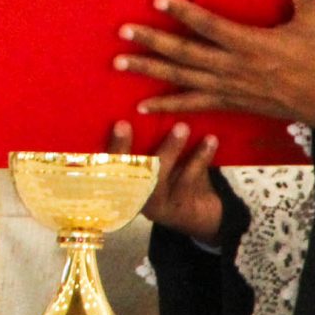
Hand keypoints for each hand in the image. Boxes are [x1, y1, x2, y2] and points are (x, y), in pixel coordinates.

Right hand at [112, 119, 221, 243]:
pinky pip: (188, 179)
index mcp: (118, 184)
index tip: (114, 124)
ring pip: (158, 176)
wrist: (198, 213)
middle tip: (122, 124)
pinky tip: (211, 140)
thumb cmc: (170, 175)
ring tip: (182, 127)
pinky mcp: (179, 207)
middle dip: (122, 149)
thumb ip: (143, 144)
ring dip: (170, 149)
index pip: (104, 165)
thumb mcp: (152, 163)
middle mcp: (133, 197)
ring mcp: (156, 203)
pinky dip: (200, 158)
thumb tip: (138, 102)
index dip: (109, 147)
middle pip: (122, 172)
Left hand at [117, 0, 314, 130]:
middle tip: (124, 32)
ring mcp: (228, 88)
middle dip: (153, 42)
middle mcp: (233, 67)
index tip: (160, 1)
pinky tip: (143, 104)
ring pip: (182, 78)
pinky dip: (167, 104)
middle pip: (186, 53)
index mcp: (251, 45)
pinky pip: (193, 104)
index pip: (210, 26)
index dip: (184, 13)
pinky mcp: (229, 103)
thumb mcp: (313, 25)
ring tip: (120, 63)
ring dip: (150, 70)